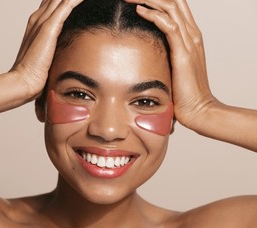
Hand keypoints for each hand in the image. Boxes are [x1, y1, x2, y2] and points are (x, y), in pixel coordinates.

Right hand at [10, 0, 83, 99]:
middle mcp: (38, 18)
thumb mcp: (46, 58)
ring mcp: (42, 21)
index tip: (79, 3)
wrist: (23, 81)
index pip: (52, 3)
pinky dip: (76, 0)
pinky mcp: (49, 27)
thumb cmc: (33, 75)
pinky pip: (66, 5)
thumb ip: (54, 51)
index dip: (64, 1)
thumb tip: (64, 54)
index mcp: (36, 24)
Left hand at [125, 0, 216, 128]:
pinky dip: (154, 15)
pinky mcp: (183, 52)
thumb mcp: (172, 68)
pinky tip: (139, 11)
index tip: (136, 0)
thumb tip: (144, 53)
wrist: (198, 108)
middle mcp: (191, 34)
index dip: (156, 0)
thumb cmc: (184, 92)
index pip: (175, 7)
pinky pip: (169, 26)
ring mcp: (189, 42)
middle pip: (173, 2)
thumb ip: (164, 56)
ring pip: (170, 8)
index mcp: (190, 36)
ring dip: (149, 0)